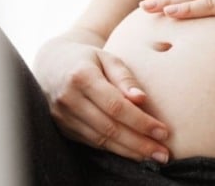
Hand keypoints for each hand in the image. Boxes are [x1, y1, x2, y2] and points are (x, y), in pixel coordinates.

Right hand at [34, 39, 169, 162]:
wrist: (52, 63)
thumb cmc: (87, 58)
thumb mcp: (107, 57)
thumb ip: (125, 77)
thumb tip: (141, 99)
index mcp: (81, 76)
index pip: (116, 106)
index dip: (141, 122)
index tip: (163, 132)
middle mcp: (69, 99)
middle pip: (109, 128)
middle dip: (139, 143)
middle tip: (163, 153)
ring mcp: (62, 116)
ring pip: (100, 140)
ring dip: (129, 151)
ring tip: (153, 155)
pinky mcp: (62, 128)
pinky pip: (92, 142)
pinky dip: (114, 149)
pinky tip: (132, 152)